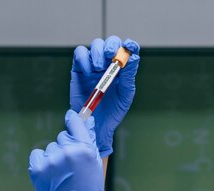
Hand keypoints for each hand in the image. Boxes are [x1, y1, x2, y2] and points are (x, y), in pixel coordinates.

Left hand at [29, 110, 107, 190]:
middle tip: (71, 166)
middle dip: (66, 147)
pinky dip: (42, 162)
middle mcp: (68, 152)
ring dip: (55, 157)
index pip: (75, 122)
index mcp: (85, 149)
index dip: (73, 121)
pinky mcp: (37, 168)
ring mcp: (51, 160)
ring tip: (62, 175)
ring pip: (51, 147)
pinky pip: (37, 155)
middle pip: (62, 136)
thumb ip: (90, 141)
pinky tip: (51, 175)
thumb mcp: (96, 165)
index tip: (71, 120)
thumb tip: (87, 120)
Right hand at [70, 36, 139, 157]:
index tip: (129, 47)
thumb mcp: (125, 95)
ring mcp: (93, 65)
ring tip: (98, 68)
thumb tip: (134, 57)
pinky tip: (88, 72)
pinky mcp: (79, 68)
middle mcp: (109, 64)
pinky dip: (84, 59)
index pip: (127, 50)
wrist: (96, 124)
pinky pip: (80, 54)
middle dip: (111, 45)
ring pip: (95, 45)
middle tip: (110, 55)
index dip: (129, 45)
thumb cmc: (113, 111)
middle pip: (110, 43)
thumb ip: (128, 76)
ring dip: (97, 52)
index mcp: (123, 69)